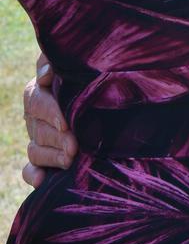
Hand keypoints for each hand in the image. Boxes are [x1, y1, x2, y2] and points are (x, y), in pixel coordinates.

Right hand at [22, 54, 77, 187]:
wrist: (103, 92)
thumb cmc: (90, 72)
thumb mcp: (77, 62)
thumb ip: (54, 62)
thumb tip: (46, 73)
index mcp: (39, 91)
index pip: (36, 101)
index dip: (50, 113)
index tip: (66, 123)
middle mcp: (36, 117)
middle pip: (38, 130)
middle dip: (57, 139)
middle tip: (74, 146)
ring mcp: (39, 138)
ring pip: (35, 150)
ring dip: (51, 157)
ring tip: (70, 159)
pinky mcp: (44, 159)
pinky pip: (30, 169)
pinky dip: (33, 175)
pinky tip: (41, 181)